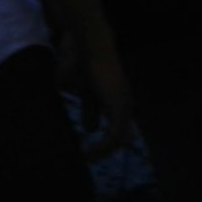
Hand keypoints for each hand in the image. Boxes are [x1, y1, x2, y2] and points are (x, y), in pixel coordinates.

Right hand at [78, 35, 138, 162]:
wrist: (86, 43)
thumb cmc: (78, 60)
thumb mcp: (77, 88)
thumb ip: (87, 108)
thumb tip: (88, 127)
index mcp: (114, 99)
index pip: (115, 127)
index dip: (103, 140)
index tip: (85, 149)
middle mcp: (124, 104)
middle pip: (121, 136)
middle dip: (104, 149)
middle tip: (87, 158)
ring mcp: (124, 106)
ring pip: (120, 139)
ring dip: (103, 151)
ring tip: (86, 158)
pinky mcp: (119, 108)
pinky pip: (114, 135)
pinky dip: (102, 147)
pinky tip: (87, 152)